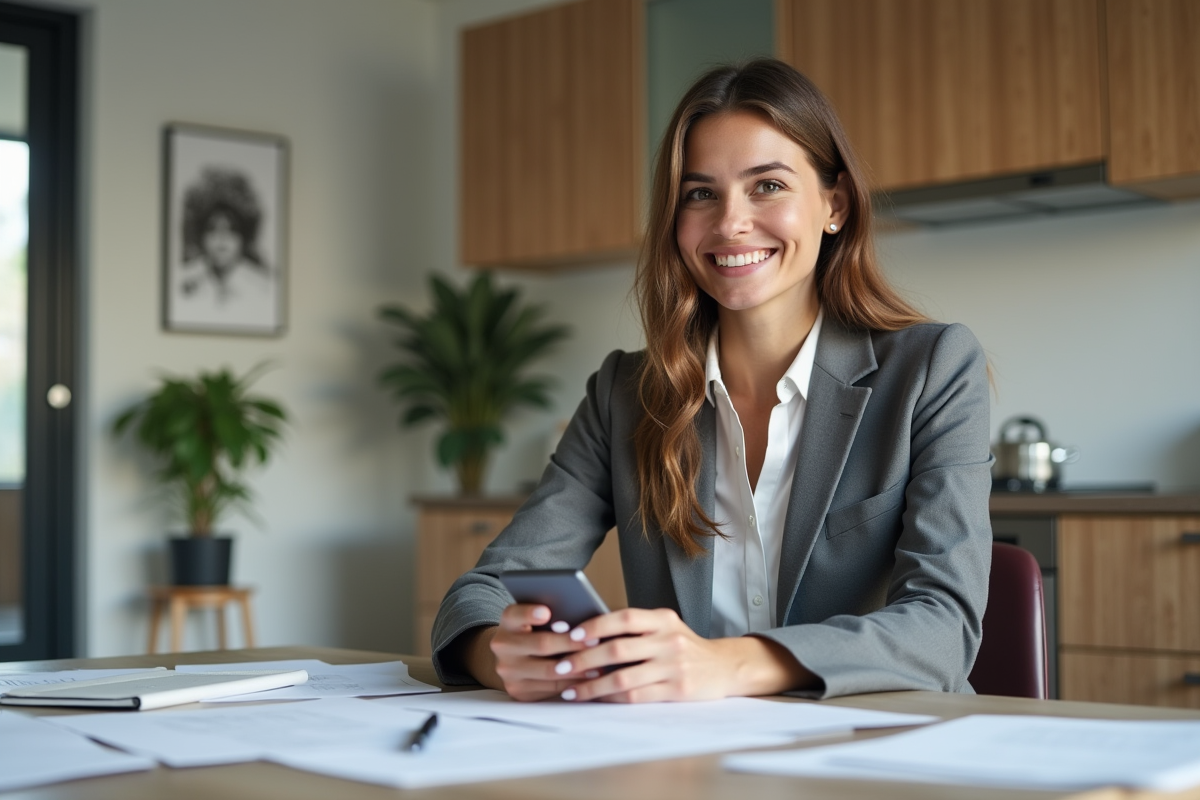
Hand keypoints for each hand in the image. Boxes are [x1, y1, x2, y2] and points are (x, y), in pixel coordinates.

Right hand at [472, 603, 592, 701]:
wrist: (513, 657)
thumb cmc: (536, 631)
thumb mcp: (536, 619)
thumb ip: (552, 616)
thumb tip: (581, 617)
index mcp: (508, 621)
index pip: (515, 614)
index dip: (530, 613)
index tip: (547, 612)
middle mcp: (502, 645)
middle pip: (541, 644)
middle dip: (571, 643)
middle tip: (595, 642)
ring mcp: (508, 671)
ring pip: (548, 671)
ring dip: (577, 668)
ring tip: (599, 664)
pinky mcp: (518, 690)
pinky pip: (550, 689)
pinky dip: (572, 683)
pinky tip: (588, 679)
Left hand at [549, 608, 814, 702]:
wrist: (724, 667)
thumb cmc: (684, 646)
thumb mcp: (665, 627)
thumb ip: (634, 629)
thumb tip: (585, 633)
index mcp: (663, 619)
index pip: (625, 618)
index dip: (596, 625)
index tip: (570, 635)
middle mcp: (669, 640)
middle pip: (619, 649)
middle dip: (584, 659)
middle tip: (560, 666)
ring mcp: (674, 667)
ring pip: (623, 678)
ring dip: (592, 685)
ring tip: (570, 690)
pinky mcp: (677, 690)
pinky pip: (636, 696)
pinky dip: (612, 698)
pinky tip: (596, 698)